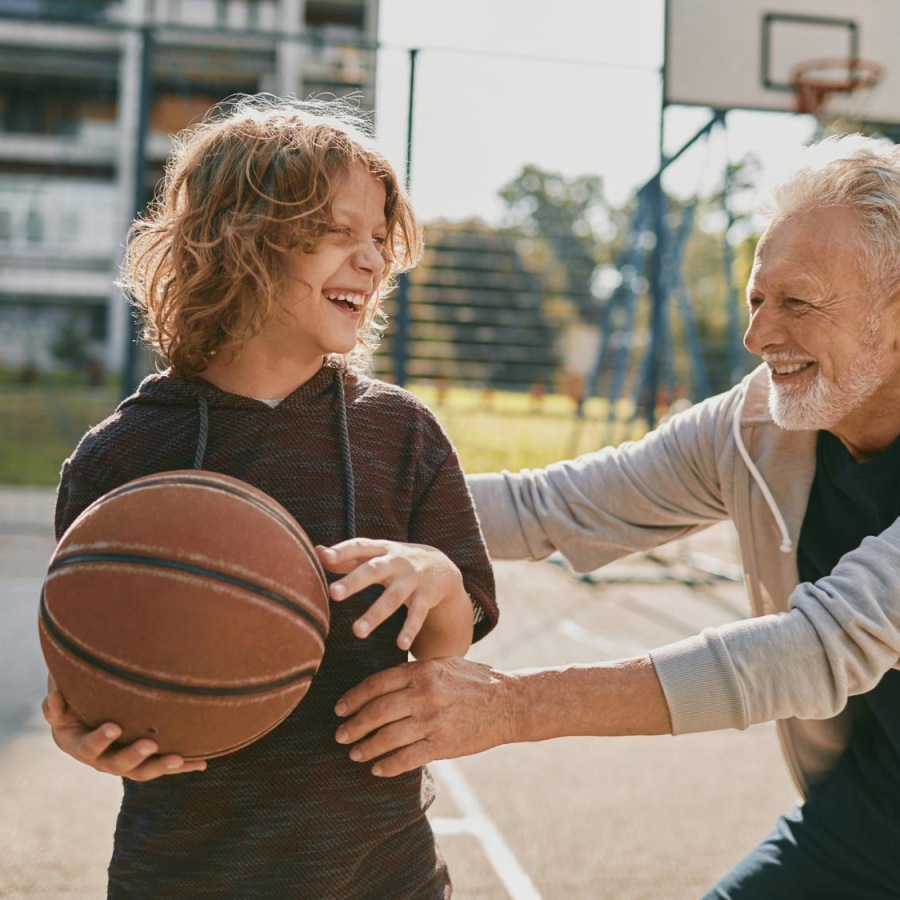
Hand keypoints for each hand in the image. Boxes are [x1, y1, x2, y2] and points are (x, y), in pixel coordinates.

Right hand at [42, 679, 206, 781]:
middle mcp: (102, 760)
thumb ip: (56, 704)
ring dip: (160, 766)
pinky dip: (183, 765)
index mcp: (80, 746)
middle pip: (117, 764)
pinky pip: (163, 766)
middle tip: (150, 745)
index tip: (115, 727)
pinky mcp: (143, 761)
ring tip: (179, 759)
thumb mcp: (60, 705)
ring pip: (142, 771)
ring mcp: (124, 763)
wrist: (85, 721)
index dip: (100, 739)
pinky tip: (202, 764)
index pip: (89, 747)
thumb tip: (56, 698)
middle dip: (133, 755)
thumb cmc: (72, 706)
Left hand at [316, 539, 467, 651]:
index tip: (324, 557)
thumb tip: (317, 551)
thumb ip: (348, 556)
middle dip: (354, 582)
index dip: (342, 551)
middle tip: (333, 594)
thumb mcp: (376, 555)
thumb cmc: (396, 561)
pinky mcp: (426, 597)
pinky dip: (410, 629)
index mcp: (381, 549)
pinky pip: (417, 615)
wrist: (441, 566)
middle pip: (373, 570)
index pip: (359, 546)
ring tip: (357, 632)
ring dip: (375, 614)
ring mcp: (412, 580)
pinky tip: (401, 645)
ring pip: (392, 598)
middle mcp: (396, 562)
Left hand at [333, 657, 516, 775]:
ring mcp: (432, 721)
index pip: (375, 684)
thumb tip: (381, 684)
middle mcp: (423, 694)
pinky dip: (388, 765)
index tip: (340, 708)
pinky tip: (377, 768)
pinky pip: (406, 758)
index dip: (353, 698)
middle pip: (376, 712)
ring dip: (366, 748)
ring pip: (387, 737)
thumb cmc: (474, 681)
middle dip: (353, 725)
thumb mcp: (443, 665)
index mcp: (421, 671)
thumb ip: (414, 672)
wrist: (508, 703)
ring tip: (354, 753)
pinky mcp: (442, 744)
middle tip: (340, 735)